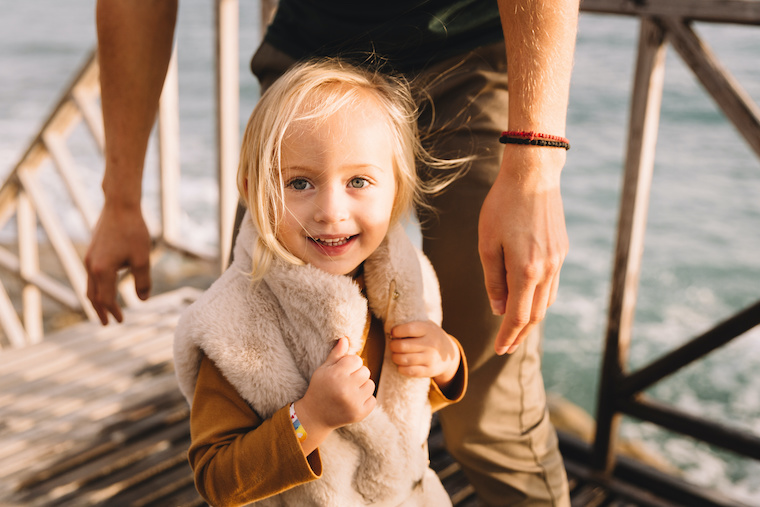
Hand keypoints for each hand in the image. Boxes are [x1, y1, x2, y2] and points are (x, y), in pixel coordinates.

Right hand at [85, 203, 151, 323]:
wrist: (120, 206)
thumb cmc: (134, 231)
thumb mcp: (142, 258)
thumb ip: (143, 281)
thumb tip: (143, 300)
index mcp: (103, 271)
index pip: (106, 299)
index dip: (113, 311)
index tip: (120, 321)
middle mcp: (91, 266)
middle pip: (93, 296)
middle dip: (100, 311)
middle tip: (107, 323)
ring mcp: (89, 258)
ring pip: (89, 286)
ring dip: (97, 299)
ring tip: (104, 309)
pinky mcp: (91, 251)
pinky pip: (91, 275)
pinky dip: (96, 287)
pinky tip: (106, 288)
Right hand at [298, 338, 375, 432]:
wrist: (315, 416)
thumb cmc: (319, 388)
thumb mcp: (324, 369)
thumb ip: (336, 354)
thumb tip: (345, 339)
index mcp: (336, 375)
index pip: (356, 360)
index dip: (350, 364)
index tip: (342, 371)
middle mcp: (345, 388)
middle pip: (365, 371)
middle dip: (357, 375)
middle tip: (346, 382)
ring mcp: (353, 402)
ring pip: (371, 384)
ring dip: (363, 387)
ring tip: (350, 391)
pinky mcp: (359, 414)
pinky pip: (373, 399)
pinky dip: (366, 400)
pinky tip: (353, 401)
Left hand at [389, 321, 459, 389]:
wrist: (448, 352)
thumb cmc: (430, 335)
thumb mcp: (426, 325)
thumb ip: (411, 325)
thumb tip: (390, 330)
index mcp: (428, 329)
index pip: (408, 329)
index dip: (396, 331)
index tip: (393, 332)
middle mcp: (431, 344)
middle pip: (402, 346)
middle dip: (393, 346)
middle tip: (393, 345)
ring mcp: (431, 358)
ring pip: (404, 359)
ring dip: (395, 357)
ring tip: (396, 354)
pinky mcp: (430, 370)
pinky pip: (410, 371)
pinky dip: (401, 368)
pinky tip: (401, 364)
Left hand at [478, 146, 567, 354]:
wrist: (534, 175)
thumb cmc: (502, 206)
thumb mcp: (487, 243)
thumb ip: (494, 279)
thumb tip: (499, 309)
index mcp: (525, 270)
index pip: (517, 316)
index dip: (508, 336)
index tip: (500, 350)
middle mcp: (546, 270)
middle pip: (534, 315)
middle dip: (520, 334)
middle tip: (507, 346)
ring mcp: (558, 261)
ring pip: (546, 301)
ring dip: (531, 317)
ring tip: (515, 326)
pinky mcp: (562, 250)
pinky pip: (552, 284)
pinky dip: (539, 298)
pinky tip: (528, 298)